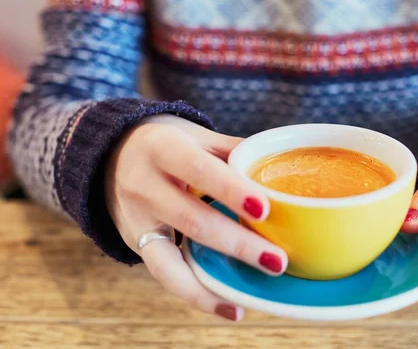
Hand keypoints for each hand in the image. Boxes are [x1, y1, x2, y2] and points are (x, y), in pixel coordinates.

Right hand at [105, 115, 287, 320]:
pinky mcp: (136, 244)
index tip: (264, 209)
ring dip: (213, 282)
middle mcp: (144, 185)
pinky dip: (197, 294)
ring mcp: (137, 219)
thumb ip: (234, 152)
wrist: (109, 154)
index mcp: (163, 148)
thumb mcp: (195, 136)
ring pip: (171, 257)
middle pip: (191, 219)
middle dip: (236, 244)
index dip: (230, 190)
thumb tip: (282, 170)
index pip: (199, 170)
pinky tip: (229, 308)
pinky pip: (164, 275)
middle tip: (277, 260)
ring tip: (250, 296)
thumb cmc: (166, 143)